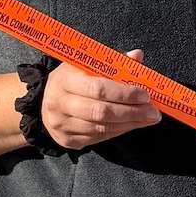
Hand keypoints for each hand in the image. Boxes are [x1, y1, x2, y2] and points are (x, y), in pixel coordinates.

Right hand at [39, 49, 161, 150]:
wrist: (42, 102)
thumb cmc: (72, 79)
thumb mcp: (85, 64)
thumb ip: (112, 62)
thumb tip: (137, 56)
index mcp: (65, 80)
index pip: (98, 88)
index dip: (124, 93)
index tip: (145, 94)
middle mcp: (60, 104)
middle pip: (101, 112)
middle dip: (132, 112)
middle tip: (153, 112)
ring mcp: (62, 125)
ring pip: (101, 128)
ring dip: (130, 124)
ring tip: (148, 118)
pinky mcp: (67, 140)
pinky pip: (98, 138)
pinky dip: (119, 132)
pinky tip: (132, 125)